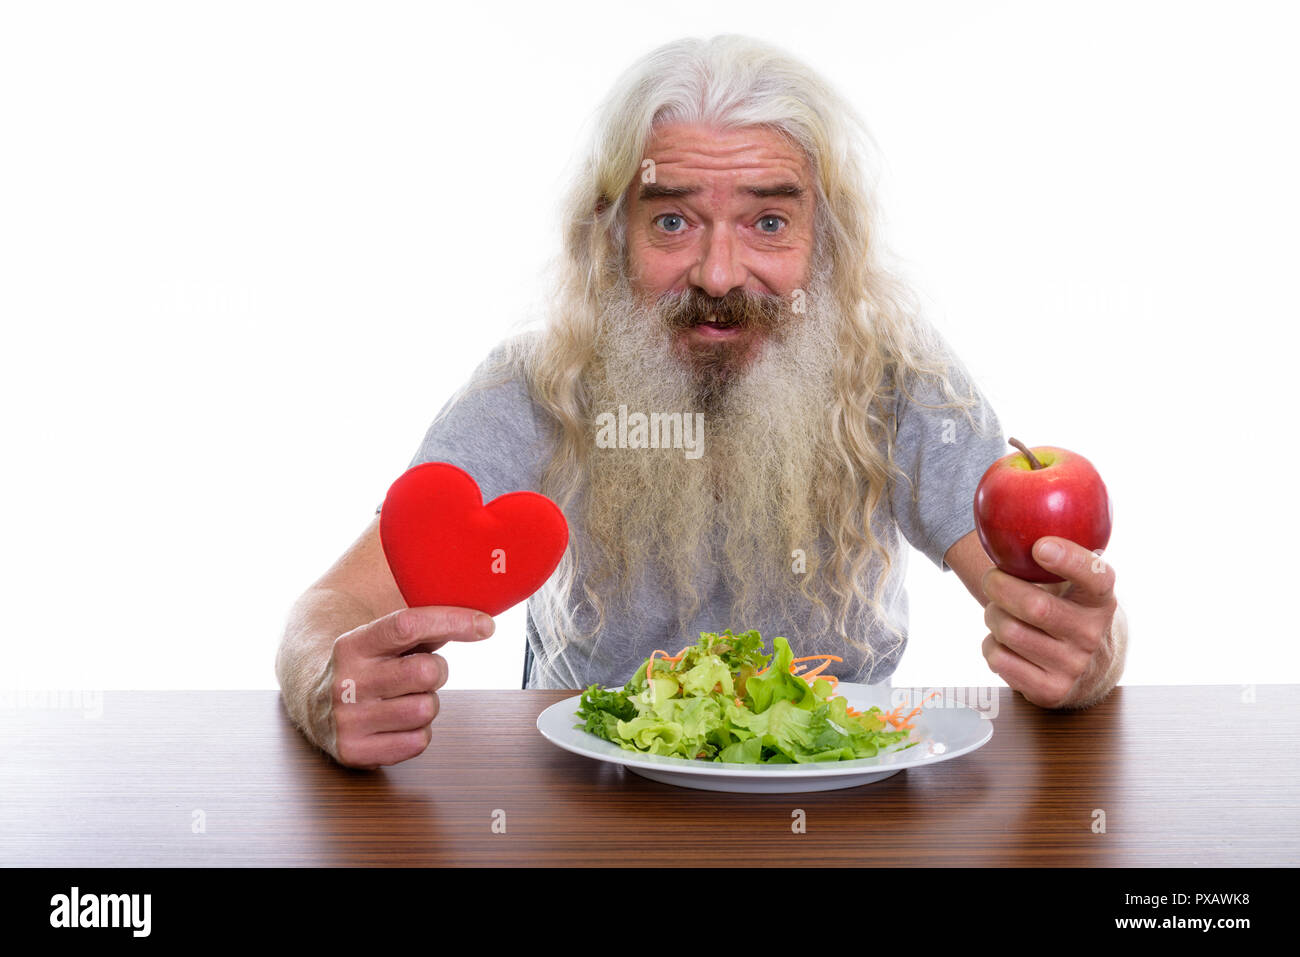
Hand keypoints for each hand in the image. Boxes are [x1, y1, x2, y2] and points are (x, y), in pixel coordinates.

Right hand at [328, 606, 493, 767]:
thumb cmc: (367, 666)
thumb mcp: (383, 640)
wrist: (311, 701)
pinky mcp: (353, 751)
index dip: (453, 621)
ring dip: (428, 703)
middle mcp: (346, 681)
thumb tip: (480, 623)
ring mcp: (347, 719)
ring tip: (406, 698)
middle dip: (438, 670)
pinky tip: (398, 723)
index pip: (407, 625)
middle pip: (426, 671)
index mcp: (352, 644)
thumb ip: (425, 628)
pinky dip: (419, 732)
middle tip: (424, 672)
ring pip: (426, 709)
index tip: (485, 625)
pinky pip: (418, 742)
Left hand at [981, 536, 1120, 708]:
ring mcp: (1074, 666)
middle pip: (1035, 607)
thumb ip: (1059, 555)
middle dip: (1000, 587)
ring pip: (1011, 632)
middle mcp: (1093, 634)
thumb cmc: (1069, 612)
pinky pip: (999, 659)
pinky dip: (991, 645)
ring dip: (993, 616)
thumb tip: (1018, 501)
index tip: (1040, 546)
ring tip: (999, 612)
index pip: (1095, 576)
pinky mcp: (1051, 691)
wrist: (1089, 671)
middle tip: (992, 579)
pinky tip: (1005, 642)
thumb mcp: (1076, 585)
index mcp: (1102, 599)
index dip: (1068, 560)